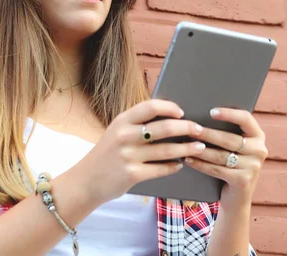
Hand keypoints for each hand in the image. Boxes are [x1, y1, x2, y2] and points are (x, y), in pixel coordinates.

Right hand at [72, 99, 206, 204]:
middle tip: (199, 130)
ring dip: (187, 148)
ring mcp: (129, 156)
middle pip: (165, 128)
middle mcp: (125, 136)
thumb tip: (171, 115)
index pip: (151, 106)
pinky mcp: (132, 174)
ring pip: (168, 150)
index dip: (170, 107)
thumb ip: (138, 123)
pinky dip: (174, 166)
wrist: (86, 180)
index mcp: (122, 120)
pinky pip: (161, 169)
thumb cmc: (108, 153)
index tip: (183, 112)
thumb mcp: (117, 130)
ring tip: (200, 147)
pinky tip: (181, 164)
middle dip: (187, 128)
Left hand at [185, 108, 267, 209]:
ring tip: (185, 145)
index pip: (246, 118)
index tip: (211, 112)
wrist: (237, 196)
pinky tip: (188, 160)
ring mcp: (253, 166)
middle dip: (207, 134)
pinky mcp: (243, 180)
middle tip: (190, 130)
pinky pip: (217, 169)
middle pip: (230, 139)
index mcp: (258, 136)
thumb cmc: (231, 164)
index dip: (229, 114)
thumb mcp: (235, 147)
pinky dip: (200, 164)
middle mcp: (259, 150)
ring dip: (200, 150)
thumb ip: (227, 131)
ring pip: (221, 155)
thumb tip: (201, 116)